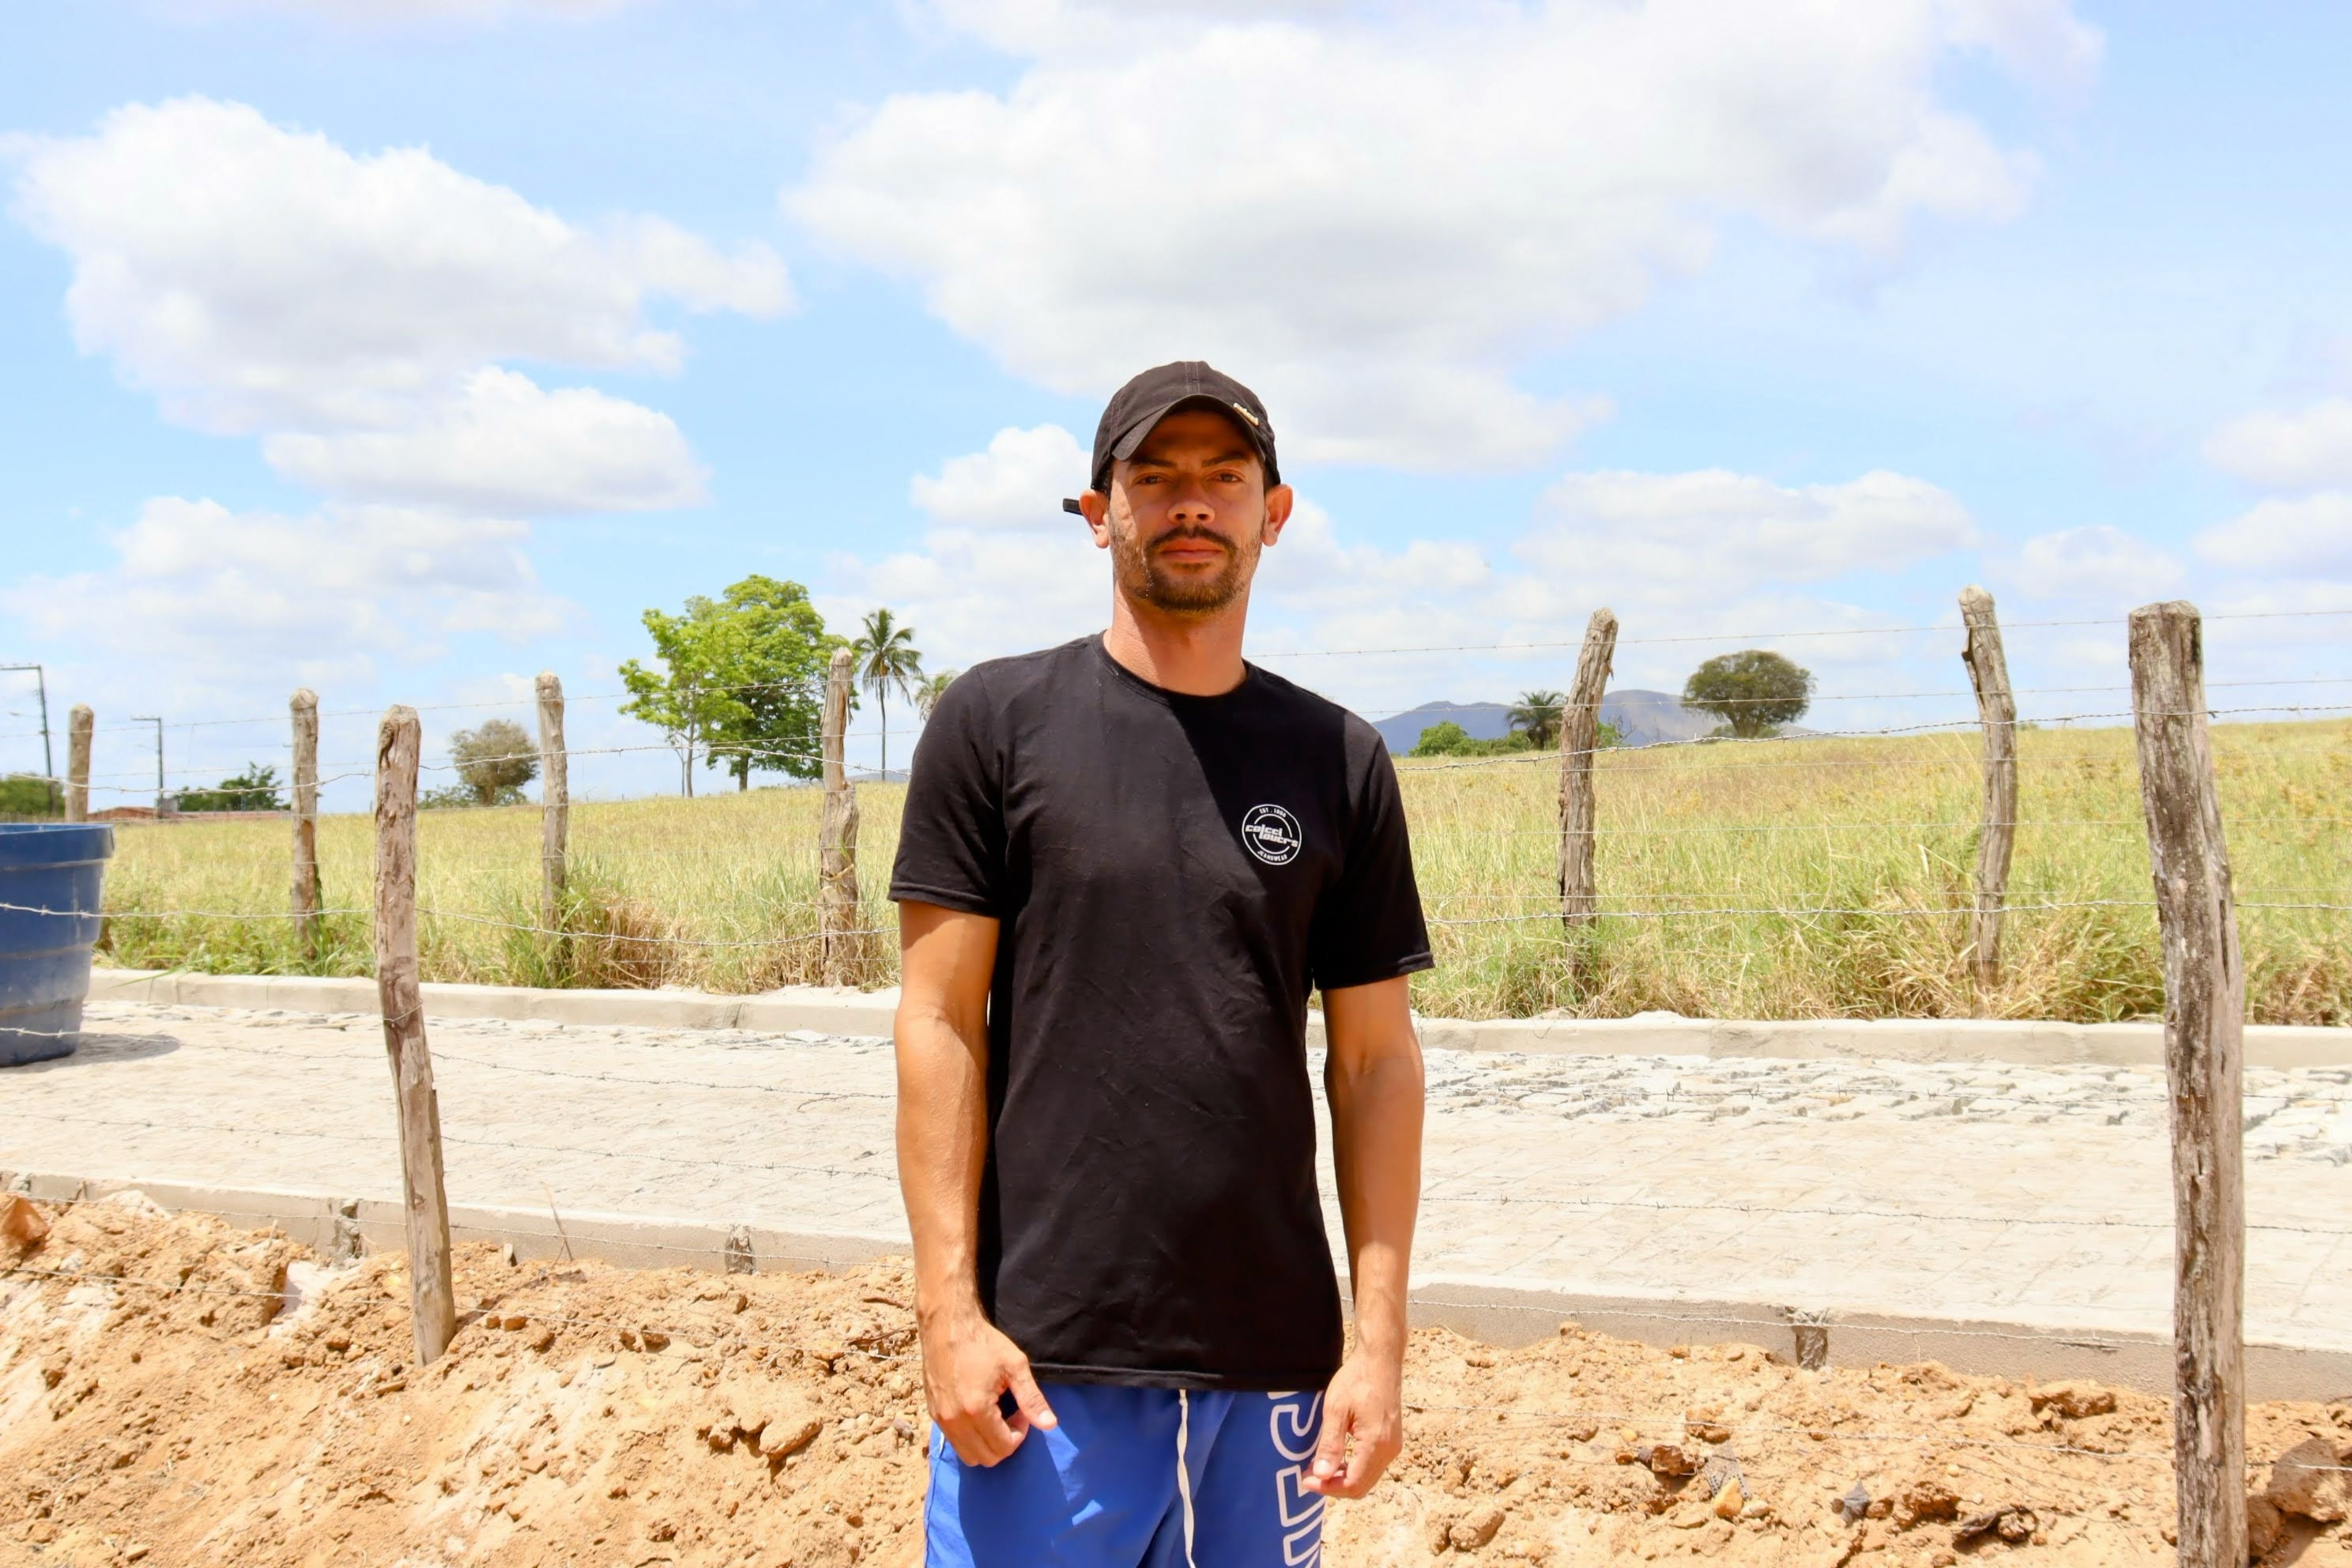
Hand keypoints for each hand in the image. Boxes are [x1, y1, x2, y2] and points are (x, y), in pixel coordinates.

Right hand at [920, 1301, 1057, 1466]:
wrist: (946, 1325)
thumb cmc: (983, 1342)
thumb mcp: (1015, 1366)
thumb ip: (1032, 1399)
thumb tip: (1050, 1425)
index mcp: (976, 1410)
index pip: (1003, 1447)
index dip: (1019, 1433)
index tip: (1021, 1411)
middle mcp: (954, 1420)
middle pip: (986, 1458)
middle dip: (1004, 1442)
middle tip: (1011, 1415)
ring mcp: (941, 1419)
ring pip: (968, 1455)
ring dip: (986, 1444)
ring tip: (995, 1416)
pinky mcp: (933, 1414)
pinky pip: (955, 1442)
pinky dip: (971, 1438)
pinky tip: (979, 1413)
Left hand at [1301, 1345, 1402, 1497]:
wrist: (1380, 1360)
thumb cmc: (1356, 1380)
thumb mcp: (1336, 1409)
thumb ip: (1330, 1444)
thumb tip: (1322, 1476)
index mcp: (1376, 1444)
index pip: (1352, 1484)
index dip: (1328, 1488)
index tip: (1306, 1480)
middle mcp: (1390, 1450)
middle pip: (1361, 1487)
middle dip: (1334, 1487)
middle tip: (1310, 1476)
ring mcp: (1393, 1446)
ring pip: (1367, 1479)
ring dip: (1344, 1479)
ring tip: (1320, 1467)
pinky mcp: (1392, 1441)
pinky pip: (1372, 1467)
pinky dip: (1354, 1469)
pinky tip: (1337, 1458)